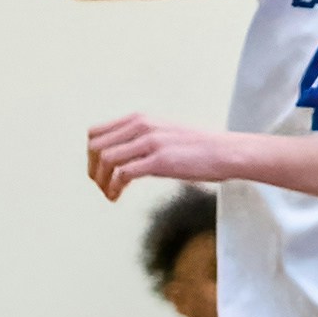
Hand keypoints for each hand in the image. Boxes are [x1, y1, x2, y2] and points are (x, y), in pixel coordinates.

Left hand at [88, 116, 233, 201]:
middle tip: (101, 186)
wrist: (226, 152)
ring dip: (101, 181)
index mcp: (140, 119)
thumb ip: (141, 141)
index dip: (90, 156)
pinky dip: (114, 188)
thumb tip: (121, 160)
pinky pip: (123, 173)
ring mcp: (150, 142)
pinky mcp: (160, 160)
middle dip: (92, 169)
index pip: (96, 133)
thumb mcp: (163, 135)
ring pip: (105, 159)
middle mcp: (142, 126)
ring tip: (109, 194)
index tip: (98, 173)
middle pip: (95, 146)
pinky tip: (117, 197)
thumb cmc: (198, 148)